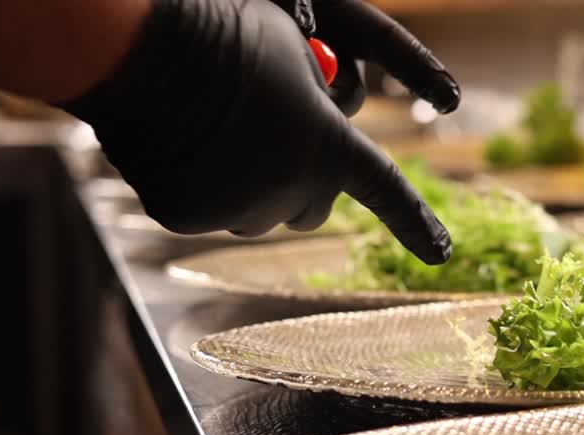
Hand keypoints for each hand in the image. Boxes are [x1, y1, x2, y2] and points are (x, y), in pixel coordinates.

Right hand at [62, 0, 451, 263]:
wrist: (142, 48)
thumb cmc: (225, 32)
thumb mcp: (296, 54)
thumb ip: (320, 97)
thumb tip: (318, 124)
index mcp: (328, 147)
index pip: (386, 191)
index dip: (416, 222)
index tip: (441, 252)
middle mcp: (291, 188)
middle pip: (312, 208)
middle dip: (301, 184)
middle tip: (274, 143)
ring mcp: (238, 210)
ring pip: (258, 214)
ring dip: (250, 186)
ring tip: (217, 133)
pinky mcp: (191, 218)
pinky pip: (208, 212)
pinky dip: (202, 189)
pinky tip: (182, 145)